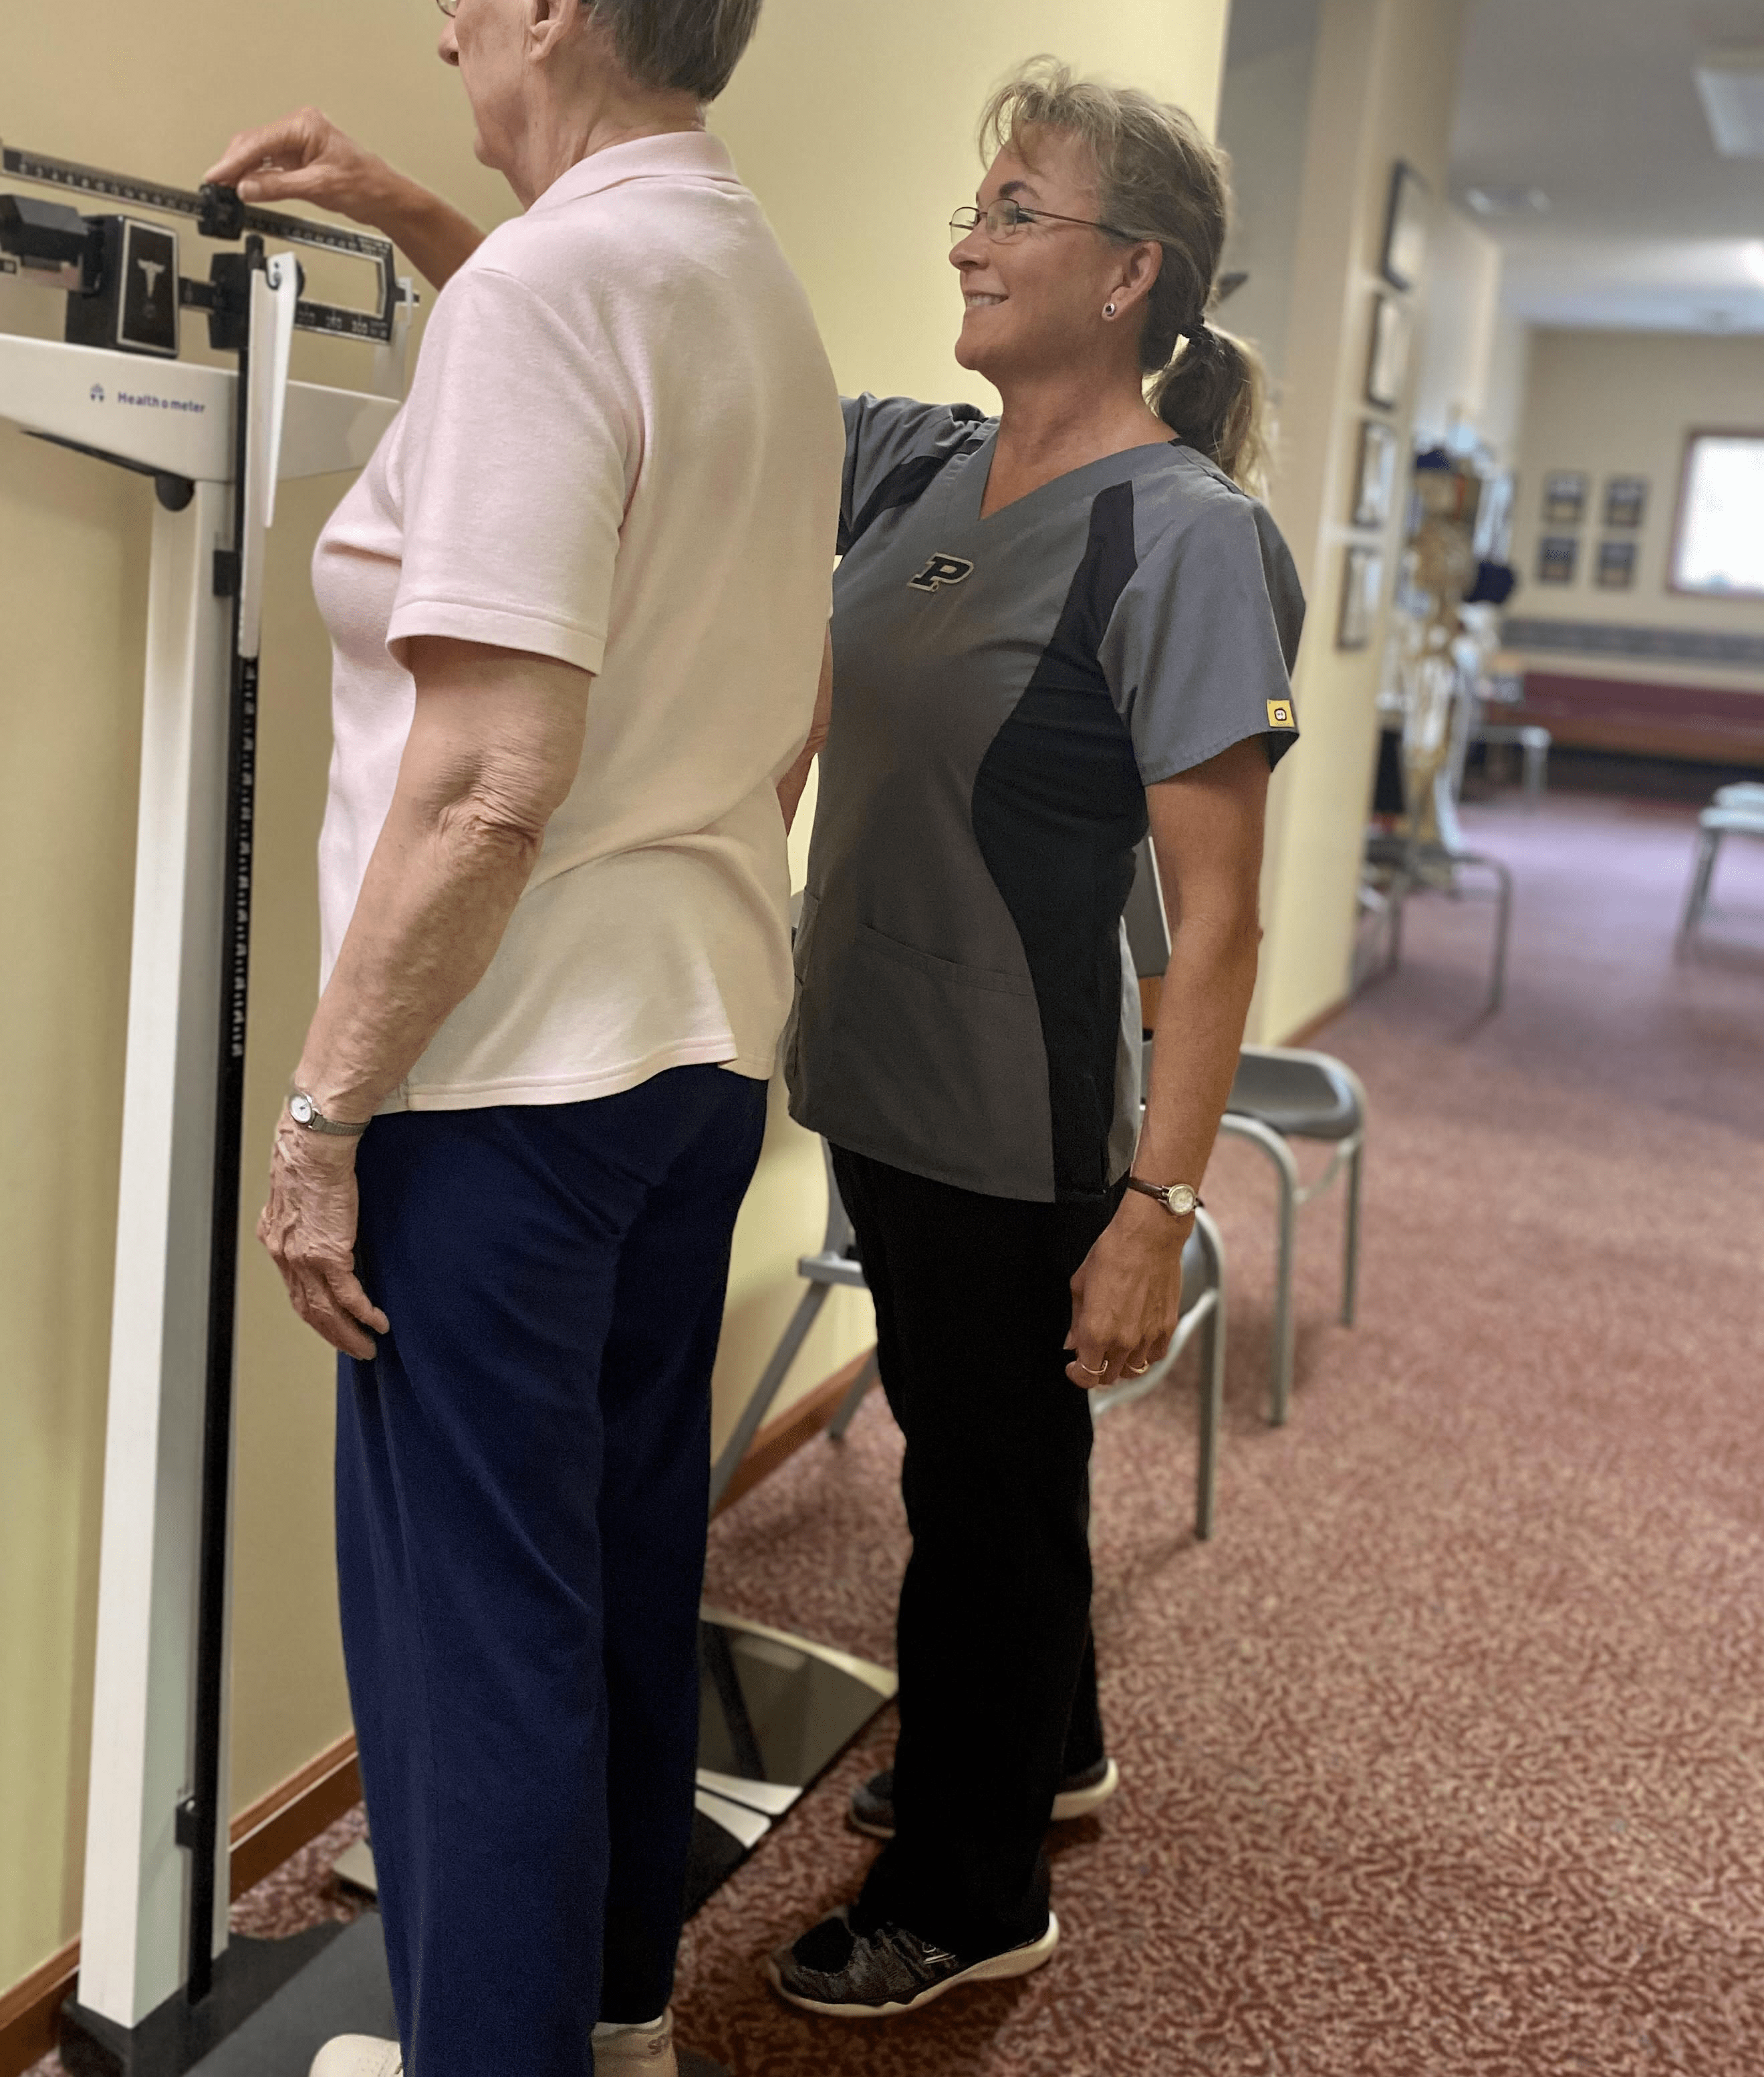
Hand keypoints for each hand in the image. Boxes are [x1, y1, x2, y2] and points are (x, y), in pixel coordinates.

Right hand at [204, 109, 390, 223]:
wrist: (384, 198)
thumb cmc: (366, 184)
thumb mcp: (318, 187)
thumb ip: (278, 186)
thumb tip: (246, 187)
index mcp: (304, 125)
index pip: (259, 140)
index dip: (233, 160)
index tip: (216, 175)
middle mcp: (299, 129)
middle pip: (254, 144)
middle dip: (234, 164)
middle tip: (217, 185)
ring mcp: (298, 144)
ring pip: (259, 154)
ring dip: (243, 172)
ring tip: (226, 189)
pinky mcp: (299, 160)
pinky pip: (269, 166)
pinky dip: (256, 177)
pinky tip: (246, 187)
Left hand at [257, 1120, 389, 1360]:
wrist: (313, 1147)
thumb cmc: (311, 1157)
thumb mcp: (300, 1192)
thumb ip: (306, 1213)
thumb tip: (323, 1217)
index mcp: (277, 1240)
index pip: (295, 1286)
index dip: (315, 1309)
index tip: (333, 1323)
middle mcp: (285, 1255)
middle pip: (308, 1308)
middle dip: (331, 1333)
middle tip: (353, 1348)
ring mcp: (304, 1258)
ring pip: (325, 1310)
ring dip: (346, 1333)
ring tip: (366, 1347)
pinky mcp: (328, 1254)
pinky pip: (347, 1295)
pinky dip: (363, 1313)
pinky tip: (377, 1323)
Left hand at [1065, 1190, 1190, 1388]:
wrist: (1149, 1236)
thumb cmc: (1113, 1253)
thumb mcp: (1080, 1284)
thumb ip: (1076, 1320)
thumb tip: (1073, 1342)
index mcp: (1096, 1331)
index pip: (1087, 1375)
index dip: (1078, 1375)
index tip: (1074, 1367)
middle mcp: (1123, 1340)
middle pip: (1109, 1377)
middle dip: (1098, 1369)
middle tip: (1094, 1354)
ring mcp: (1148, 1336)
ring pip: (1134, 1370)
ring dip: (1122, 1364)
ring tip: (1116, 1347)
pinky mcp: (1167, 1327)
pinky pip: (1155, 1356)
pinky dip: (1145, 1355)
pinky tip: (1137, 1341)